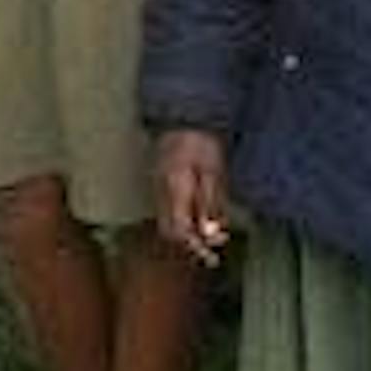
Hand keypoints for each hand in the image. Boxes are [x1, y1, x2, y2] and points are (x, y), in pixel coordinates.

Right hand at [155, 129, 232, 265]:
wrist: (182, 114)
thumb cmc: (201, 141)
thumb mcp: (213, 172)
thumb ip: (211, 204)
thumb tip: (210, 235)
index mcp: (175, 189)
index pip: (181, 231)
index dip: (197, 247)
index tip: (212, 257)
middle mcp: (162, 190)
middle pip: (170, 230)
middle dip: (190, 245)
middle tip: (210, 254)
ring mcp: (158, 184)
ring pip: (168, 220)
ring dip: (186, 234)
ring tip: (206, 239)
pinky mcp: (159, 179)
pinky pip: (168, 207)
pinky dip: (182, 219)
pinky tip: (196, 218)